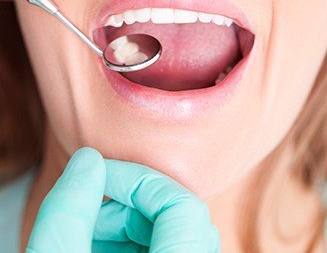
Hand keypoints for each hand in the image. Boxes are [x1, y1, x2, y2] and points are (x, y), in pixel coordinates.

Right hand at [26, 147, 220, 251]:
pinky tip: (102, 245)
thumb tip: (88, 160)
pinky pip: (167, 245)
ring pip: (175, 229)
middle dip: (130, 199)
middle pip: (179, 214)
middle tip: (90, 206)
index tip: (98, 175)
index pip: (182, 205)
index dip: (137, 179)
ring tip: (91, 230)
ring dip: (131, 218)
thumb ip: (67, 211)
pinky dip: (134, 238)